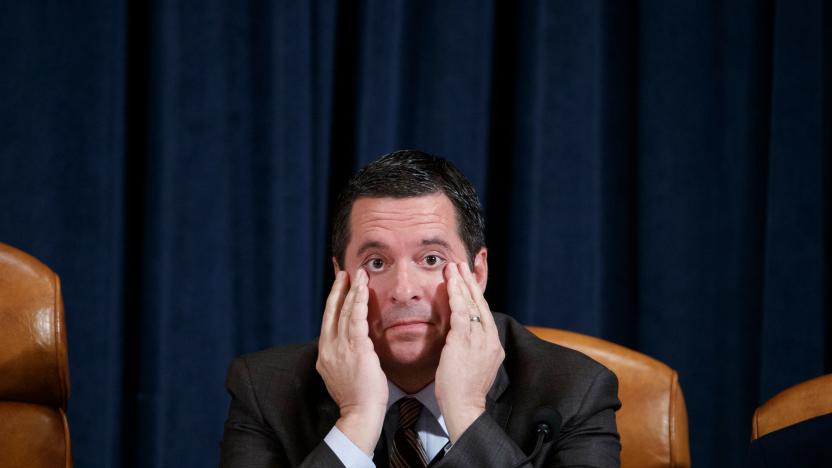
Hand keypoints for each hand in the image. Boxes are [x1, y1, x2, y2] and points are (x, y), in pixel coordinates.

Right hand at [316, 269, 388, 453]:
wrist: (360, 414)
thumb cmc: (357, 397)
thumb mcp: (342, 373)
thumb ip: (342, 356)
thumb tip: (348, 345)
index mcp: (324, 354)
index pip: (328, 321)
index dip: (332, 301)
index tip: (337, 286)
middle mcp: (328, 348)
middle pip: (332, 311)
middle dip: (338, 290)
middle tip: (344, 272)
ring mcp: (340, 347)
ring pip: (344, 312)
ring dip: (352, 290)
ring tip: (358, 274)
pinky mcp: (356, 348)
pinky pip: (356, 319)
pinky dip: (359, 301)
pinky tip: (363, 289)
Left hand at [435, 262, 504, 442]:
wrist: (464, 407)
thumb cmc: (464, 391)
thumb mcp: (474, 366)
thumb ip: (473, 349)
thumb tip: (464, 339)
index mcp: (493, 345)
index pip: (485, 314)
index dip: (476, 295)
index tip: (468, 281)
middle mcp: (490, 339)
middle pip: (481, 304)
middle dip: (470, 282)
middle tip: (462, 264)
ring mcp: (479, 339)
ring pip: (471, 304)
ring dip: (461, 283)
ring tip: (454, 267)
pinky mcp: (464, 341)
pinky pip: (460, 312)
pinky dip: (455, 296)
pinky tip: (449, 283)